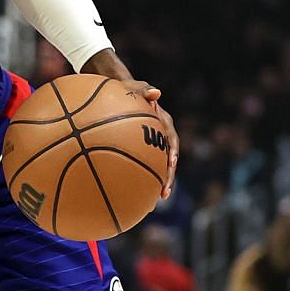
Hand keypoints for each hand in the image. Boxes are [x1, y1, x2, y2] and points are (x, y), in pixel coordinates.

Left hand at [122, 80, 177, 198]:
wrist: (116, 92)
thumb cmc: (125, 88)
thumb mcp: (134, 86)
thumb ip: (144, 89)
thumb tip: (156, 93)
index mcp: (162, 122)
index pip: (172, 139)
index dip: (173, 153)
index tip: (171, 164)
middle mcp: (159, 136)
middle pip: (167, 160)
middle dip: (167, 177)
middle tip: (164, 194)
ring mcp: (150, 144)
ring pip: (156, 167)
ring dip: (155, 185)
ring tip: (152, 204)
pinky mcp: (139, 150)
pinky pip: (140, 167)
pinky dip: (138, 180)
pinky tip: (129, 196)